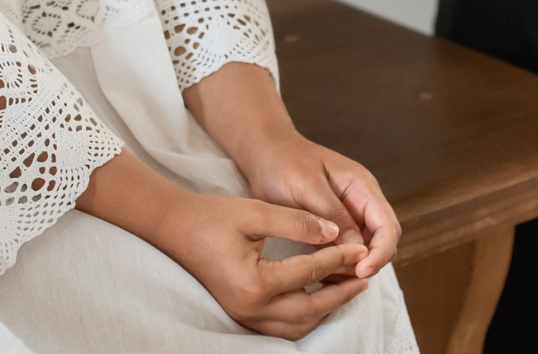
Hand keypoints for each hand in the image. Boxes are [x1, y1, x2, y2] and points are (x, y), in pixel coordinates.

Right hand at [158, 190, 373, 338]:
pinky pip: (283, 326)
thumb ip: (297, 222)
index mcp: (255, 282)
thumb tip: (335, 232)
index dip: (339, 258)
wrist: (174, 229)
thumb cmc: (212, 216)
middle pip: (310, 308)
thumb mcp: (255, 211)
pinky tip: (318, 295)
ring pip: (299, 324)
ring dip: (325, 308)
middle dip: (340, 293)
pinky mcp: (242, 315)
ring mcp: (245, 316)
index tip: (360, 247)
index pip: (309, 271)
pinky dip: (306, 314)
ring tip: (346, 287)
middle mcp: (251, 307)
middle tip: (363, 276)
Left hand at [182, 62, 398, 282]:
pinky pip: (342, 252)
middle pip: (380, 242)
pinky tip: (318, 275)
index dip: (381, 251)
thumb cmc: (284, 161)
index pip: (387, 226)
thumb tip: (356, 247)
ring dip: (350, 267)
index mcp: (362, 187)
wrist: (262, 153)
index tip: (361, 270)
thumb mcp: (307, 185)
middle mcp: (360, 203)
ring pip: (362, 251)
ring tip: (325, 278)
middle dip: (366, 263)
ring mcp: (346, 216)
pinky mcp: (330, 228)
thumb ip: (333, 213)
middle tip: (338, 276)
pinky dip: (335, 266)